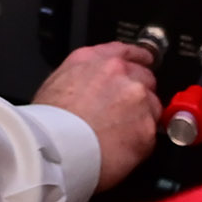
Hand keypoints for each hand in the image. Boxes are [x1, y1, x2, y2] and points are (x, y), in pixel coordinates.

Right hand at [33, 41, 162, 192]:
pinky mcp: (146, 127)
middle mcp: (119, 73)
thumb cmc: (48, 124)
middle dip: (138, 95)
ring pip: (153, 107)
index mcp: (95, 60)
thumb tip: (95, 84)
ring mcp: (137, 98)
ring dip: (142, 119)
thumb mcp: (57, 83)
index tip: (144, 64)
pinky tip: (121, 150)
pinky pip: (151, 134)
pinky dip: (140, 143)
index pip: (128, 51)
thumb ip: (84, 75)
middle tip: (123, 115)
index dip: (138, 60)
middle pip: (145, 79)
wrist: (54, 149)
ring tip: (119, 137)